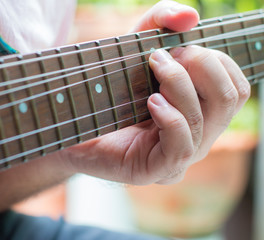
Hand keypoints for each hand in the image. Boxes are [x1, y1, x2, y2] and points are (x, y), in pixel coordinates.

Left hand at [59, 0, 249, 184]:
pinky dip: (170, 116)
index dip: (216, 61)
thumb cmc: (110, 85)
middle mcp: (198, 135)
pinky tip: (151, 101)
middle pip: (228, 99)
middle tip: (163, 56)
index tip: (179, 48)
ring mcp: (180, 157)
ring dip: (178, 84)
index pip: (236, 88)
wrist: (73, 120)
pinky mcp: (156, 170)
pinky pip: (181, 145)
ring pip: (203, 119)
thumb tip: (191, 16)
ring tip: (152, 68)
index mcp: (201, 112)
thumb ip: (162, 21)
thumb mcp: (137, 44)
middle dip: (200, 65)